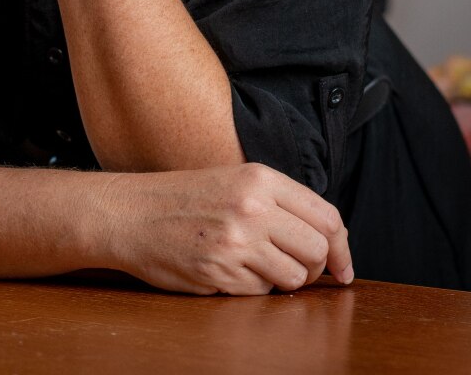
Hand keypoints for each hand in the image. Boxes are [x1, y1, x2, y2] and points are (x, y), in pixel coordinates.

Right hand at [96, 163, 353, 295]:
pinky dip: (250, 288)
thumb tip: (326, 241)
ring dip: (280, 280)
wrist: (128, 213)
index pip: (327, 218)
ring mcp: (236, 241)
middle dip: (312, 267)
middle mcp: (252, 207)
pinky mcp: (219, 271)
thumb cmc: (180, 198)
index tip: (342, 268)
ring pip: (293, 278)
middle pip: (317, 251)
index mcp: (260, 179)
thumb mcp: (233, 180)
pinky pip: (259, 292)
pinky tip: (226, 269)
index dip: (342, 249)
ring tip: (251, 264)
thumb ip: (278, 203)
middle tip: (292, 267)